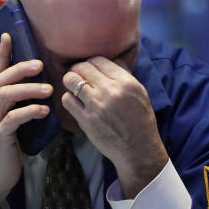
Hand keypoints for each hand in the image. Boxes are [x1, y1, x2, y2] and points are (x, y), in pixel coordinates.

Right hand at [0, 33, 52, 208]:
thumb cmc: (10, 147)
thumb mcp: (15, 121)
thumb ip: (22, 105)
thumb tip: (45, 88)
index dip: (2, 55)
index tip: (9, 36)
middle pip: (0, 80)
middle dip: (20, 68)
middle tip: (40, 64)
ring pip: (6, 96)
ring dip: (28, 89)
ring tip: (47, 89)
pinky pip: (13, 119)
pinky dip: (30, 111)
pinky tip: (44, 110)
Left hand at [61, 57, 167, 197]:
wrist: (138, 149)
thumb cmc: (140, 120)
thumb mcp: (140, 92)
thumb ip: (126, 74)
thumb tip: (113, 59)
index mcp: (126, 82)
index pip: (98, 60)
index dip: (91, 62)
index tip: (89, 68)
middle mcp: (110, 91)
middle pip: (83, 67)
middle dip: (78, 69)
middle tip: (78, 74)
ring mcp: (96, 106)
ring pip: (71, 80)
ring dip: (70, 81)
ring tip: (74, 86)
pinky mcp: (86, 120)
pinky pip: (67, 100)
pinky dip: (68, 98)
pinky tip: (75, 101)